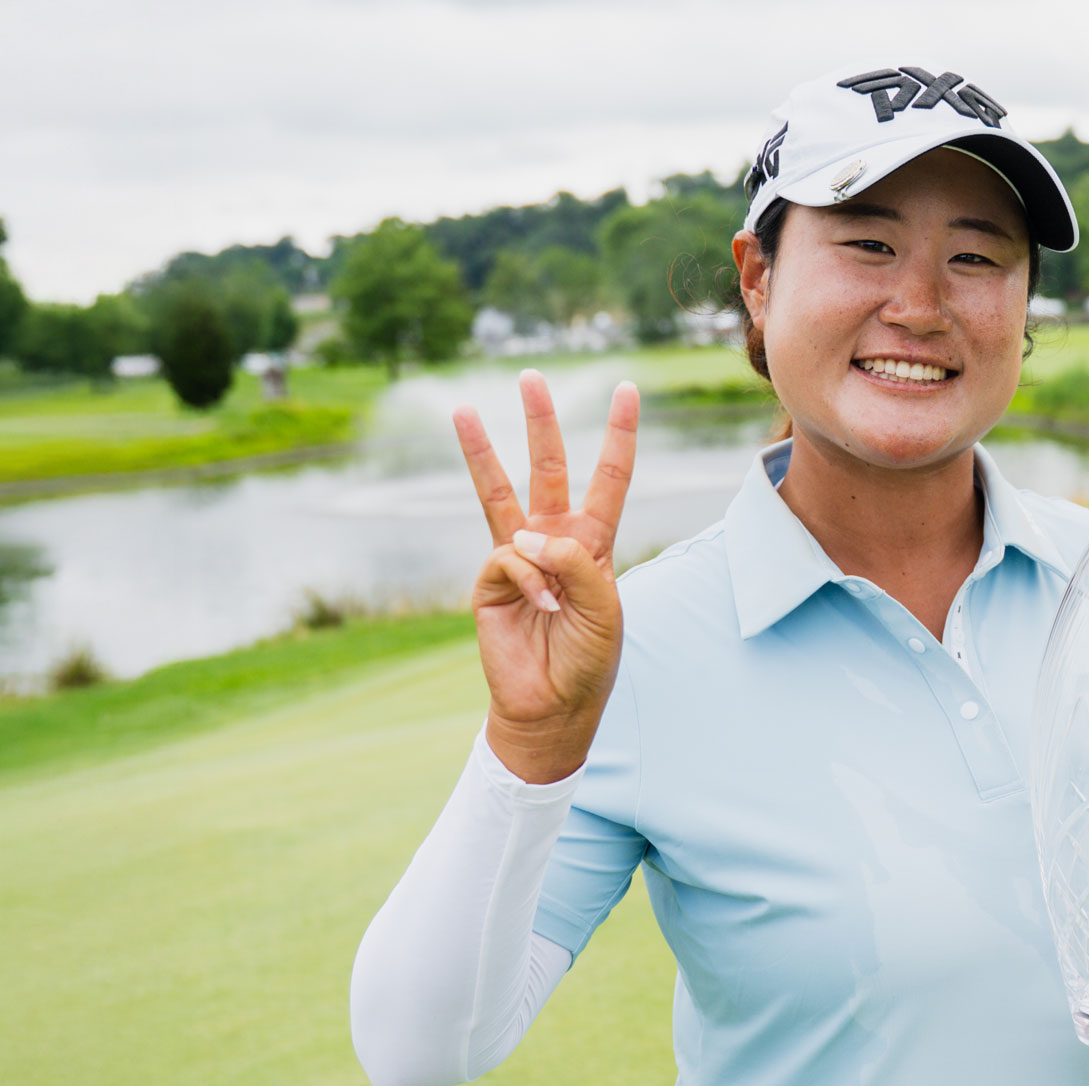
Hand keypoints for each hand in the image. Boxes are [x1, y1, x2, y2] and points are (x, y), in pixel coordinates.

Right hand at [454, 370, 638, 783]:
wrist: (553, 706)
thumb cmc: (588, 659)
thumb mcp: (605, 609)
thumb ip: (578, 565)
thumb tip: (526, 535)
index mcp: (594, 543)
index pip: (610, 478)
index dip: (619, 435)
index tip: (627, 390)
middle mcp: (554, 541)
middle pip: (549, 468)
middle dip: (540, 422)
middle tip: (532, 376)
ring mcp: (517, 558)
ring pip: (500, 492)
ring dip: (481, 450)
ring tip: (461, 409)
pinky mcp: (490, 581)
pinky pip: (510, 560)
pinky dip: (531, 581)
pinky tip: (543, 608)